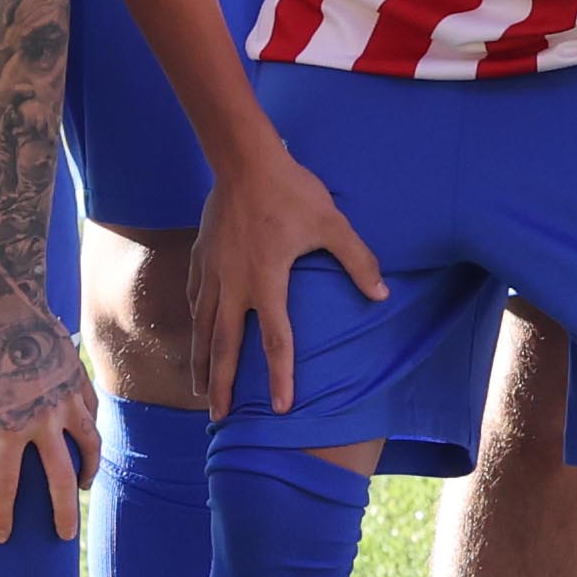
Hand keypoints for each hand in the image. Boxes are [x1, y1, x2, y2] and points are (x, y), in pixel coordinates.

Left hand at [0, 277, 105, 540]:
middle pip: (61, 478)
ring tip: (83, 487)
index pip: (5, 484)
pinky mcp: (79, 381)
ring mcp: (67, 400)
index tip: (1, 537)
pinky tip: (87, 440)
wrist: (7, 301)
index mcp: (7, 427)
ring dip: (87, 471)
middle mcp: (43, 421)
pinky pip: (92, 415)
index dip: (2, 514)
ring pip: (89, 446)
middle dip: (63, 512)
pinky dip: (91, 433)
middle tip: (65, 536)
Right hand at [191, 139, 386, 418]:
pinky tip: (194, 336)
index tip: (279, 408)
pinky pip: (194, 299)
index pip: (276, 341)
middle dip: (221, 385)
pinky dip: (193, 324)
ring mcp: (212, 273)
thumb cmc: (292, 192)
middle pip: (224, 347)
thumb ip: (358, 261)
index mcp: (267, 283)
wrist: (243, 159)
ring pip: (202, 328)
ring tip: (199, 390)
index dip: (279, 378)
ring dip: (201, 362)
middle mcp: (233, 286)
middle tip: (217, 417)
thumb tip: (382, 294)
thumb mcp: (332, 224)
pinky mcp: (200, 257)